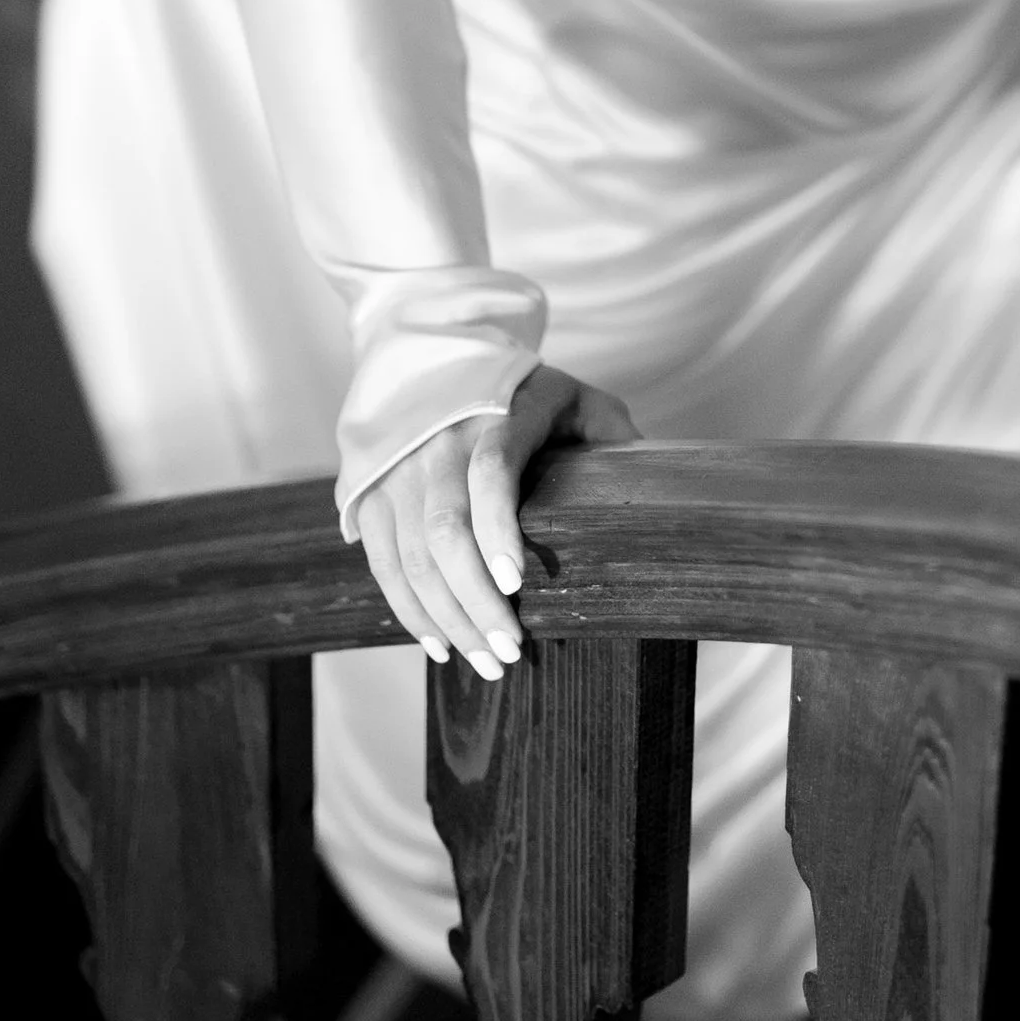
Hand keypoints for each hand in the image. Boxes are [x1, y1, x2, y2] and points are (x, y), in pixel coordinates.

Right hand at [351, 361, 636, 677]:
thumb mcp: (580, 400)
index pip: (491, 469)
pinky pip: (383, 564)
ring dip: (447, 619)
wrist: (440, 360)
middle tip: (511, 650)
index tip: (517, 581)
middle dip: (476, 601)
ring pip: (412, 557)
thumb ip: (613, 435)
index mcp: (498, 412)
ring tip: (486, 660)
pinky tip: (442, 644)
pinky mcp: (370, 493)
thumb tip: (649, 491)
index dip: (498, 527)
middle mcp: (438, 439)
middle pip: (446, 531)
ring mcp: (398, 467)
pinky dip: (410, 611)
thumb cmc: (529, 393)